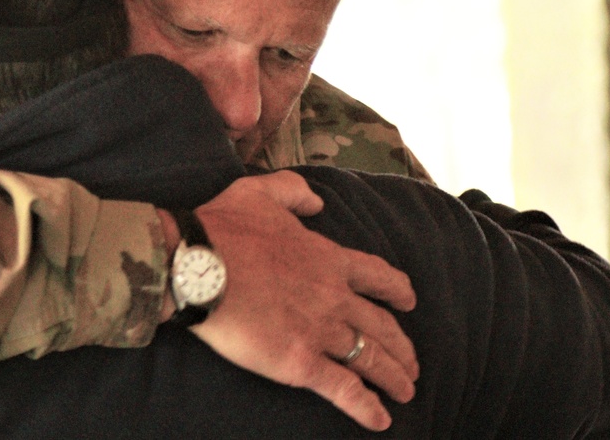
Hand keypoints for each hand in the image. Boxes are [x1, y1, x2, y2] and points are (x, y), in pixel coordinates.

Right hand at [186, 170, 417, 430]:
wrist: (198, 264)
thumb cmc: (223, 227)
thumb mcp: (261, 192)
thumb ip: (294, 192)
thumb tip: (317, 203)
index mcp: (327, 258)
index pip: (378, 277)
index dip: (398, 291)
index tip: (409, 302)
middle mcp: (334, 296)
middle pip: (383, 325)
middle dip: (402, 346)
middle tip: (412, 362)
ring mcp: (320, 331)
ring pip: (371, 358)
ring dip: (394, 377)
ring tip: (406, 392)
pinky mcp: (300, 362)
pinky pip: (344, 389)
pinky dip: (367, 407)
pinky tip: (381, 420)